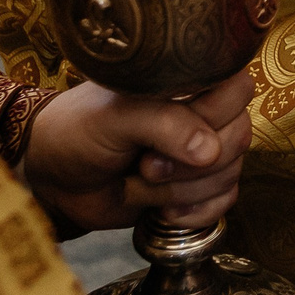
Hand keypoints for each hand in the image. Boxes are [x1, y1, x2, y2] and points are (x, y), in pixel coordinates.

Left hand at [20, 70, 253, 231]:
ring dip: (182, 189)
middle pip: (239, 137)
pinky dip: (194, 212)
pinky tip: (162, 211)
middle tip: (145, 164)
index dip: (213, 115)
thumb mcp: (114, 117)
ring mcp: (202, 154)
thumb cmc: (79, 131)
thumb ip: (163, 124)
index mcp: (187, 82)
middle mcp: (203, 114)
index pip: (238, 88)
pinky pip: (224, 202)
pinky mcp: (198, 190)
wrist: (55, 179)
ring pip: (230, 173)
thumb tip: (209, 152)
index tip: (169, 130)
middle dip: (190, 163)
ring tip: (141, 181)